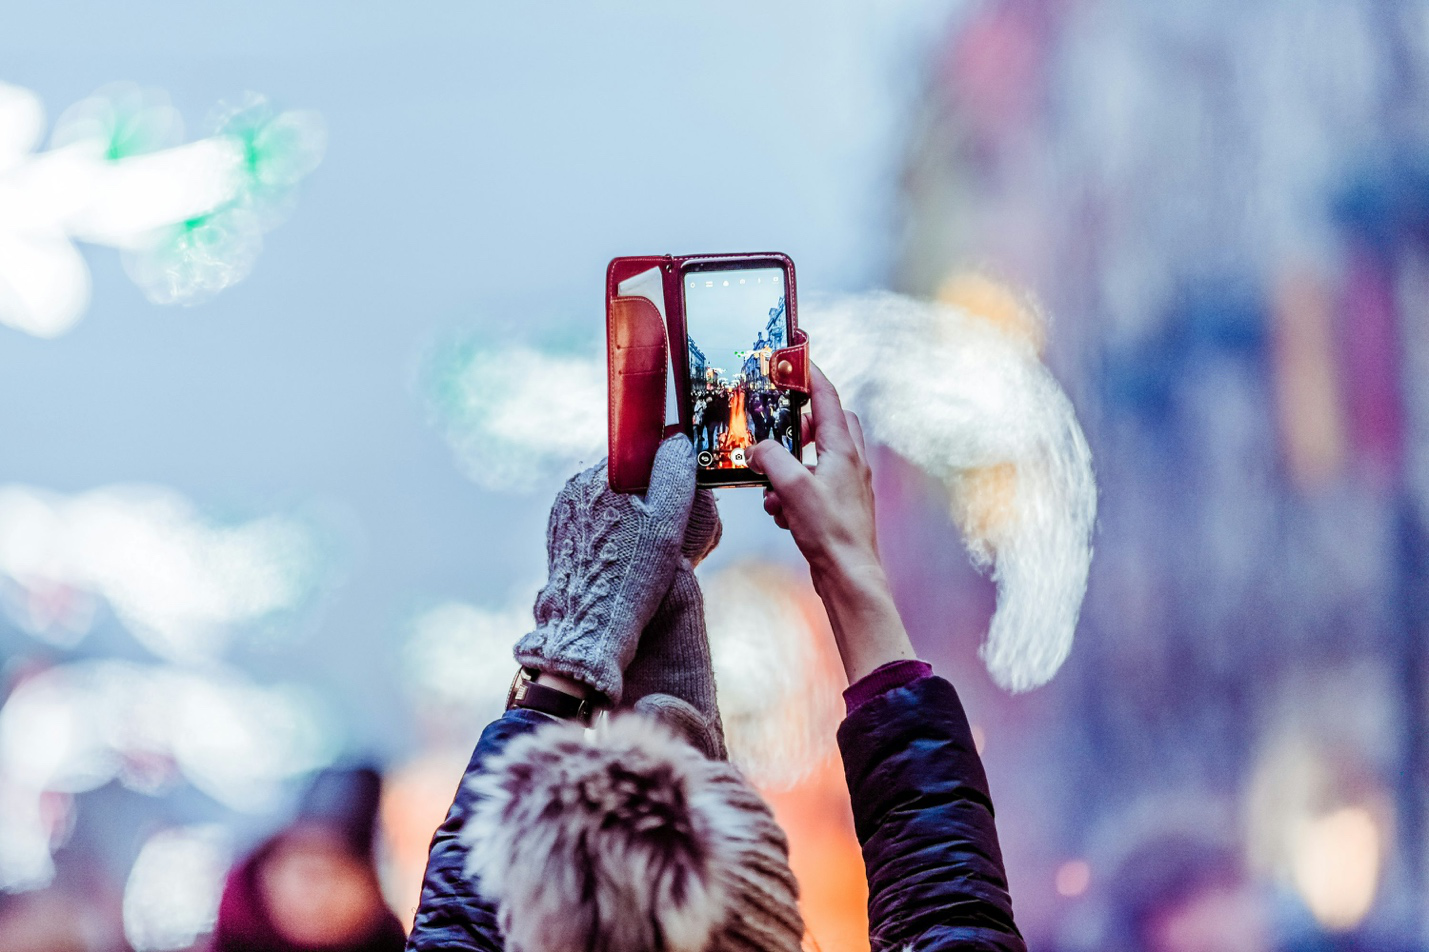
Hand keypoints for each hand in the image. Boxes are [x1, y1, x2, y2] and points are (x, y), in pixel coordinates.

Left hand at [513, 436, 697, 702]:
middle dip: (647, 497)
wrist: (591, 626)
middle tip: (664, 531)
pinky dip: (611, 536)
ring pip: (609, 503)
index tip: (678, 499)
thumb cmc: (633, 574)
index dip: (665, 474)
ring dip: (629, 518)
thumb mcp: (666, 521)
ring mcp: (564, 514)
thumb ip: (673, 472)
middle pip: (624, 479)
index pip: (641, 454)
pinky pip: (594, 525)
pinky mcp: (559, 538)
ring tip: (643, 551)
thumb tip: (676, 441)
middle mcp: (575, 488)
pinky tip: (623, 559)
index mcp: (600, 476)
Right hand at [749, 364, 915, 682]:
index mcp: (844, 449)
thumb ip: (771, 460)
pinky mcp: (838, 507)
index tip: (796, 356)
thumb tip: (757, 449)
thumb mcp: (792, 488)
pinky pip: (811, 487)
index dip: (810, 374)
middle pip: (827, 424)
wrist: (850, 577)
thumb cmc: (831, 533)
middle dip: (799, 423)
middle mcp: (850, 463)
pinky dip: (792, 493)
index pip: (827, 398)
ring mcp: (847, 485)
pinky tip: (779, 511)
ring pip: (816, 458)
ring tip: (772, 483)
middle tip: (776, 426)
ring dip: (790, 466)